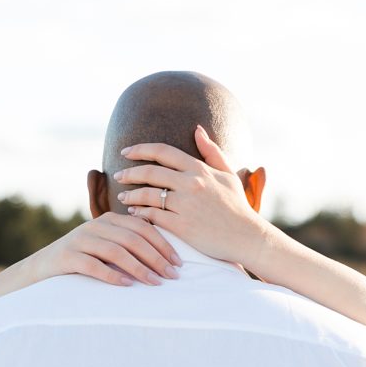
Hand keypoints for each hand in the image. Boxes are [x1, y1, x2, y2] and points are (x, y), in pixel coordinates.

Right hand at [25, 211, 180, 286]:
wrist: (42, 268)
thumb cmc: (82, 259)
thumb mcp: (105, 245)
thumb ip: (127, 244)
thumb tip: (166, 259)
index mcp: (108, 220)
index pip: (142, 228)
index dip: (163, 245)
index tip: (178, 263)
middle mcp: (94, 226)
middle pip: (132, 239)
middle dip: (156, 258)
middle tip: (171, 275)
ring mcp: (80, 240)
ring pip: (116, 251)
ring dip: (139, 268)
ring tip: (154, 283)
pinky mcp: (67, 256)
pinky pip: (94, 265)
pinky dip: (112, 275)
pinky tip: (126, 285)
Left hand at [114, 125, 272, 271]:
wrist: (246, 237)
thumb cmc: (236, 206)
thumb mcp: (227, 174)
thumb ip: (211, 152)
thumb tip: (197, 129)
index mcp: (199, 170)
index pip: (163, 152)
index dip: (141, 149)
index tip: (125, 151)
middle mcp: (191, 184)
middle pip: (150, 172)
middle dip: (129, 172)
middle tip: (118, 175)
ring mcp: (185, 205)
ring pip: (148, 195)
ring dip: (131, 195)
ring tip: (122, 196)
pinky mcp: (182, 226)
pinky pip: (153, 216)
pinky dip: (140, 213)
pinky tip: (134, 213)